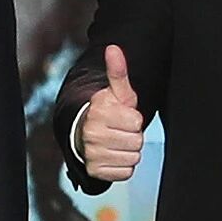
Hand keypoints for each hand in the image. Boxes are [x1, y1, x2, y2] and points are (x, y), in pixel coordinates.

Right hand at [74, 43, 144, 184]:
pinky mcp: (95, 171)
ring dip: (129, 151)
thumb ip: (118, 72)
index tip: (122, 116)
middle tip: (120, 130)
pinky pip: (126, 172)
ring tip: (117, 142)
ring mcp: (92, 153)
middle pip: (136, 141)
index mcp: (99, 110)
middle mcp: (92, 132)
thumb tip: (114, 48)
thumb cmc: (107, 112)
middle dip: (133, 136)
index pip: (137, 121)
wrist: (84, 135)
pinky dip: (123, 165)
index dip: (134, 119)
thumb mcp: (116, 92)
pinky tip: (113, 155)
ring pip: (133, 157)